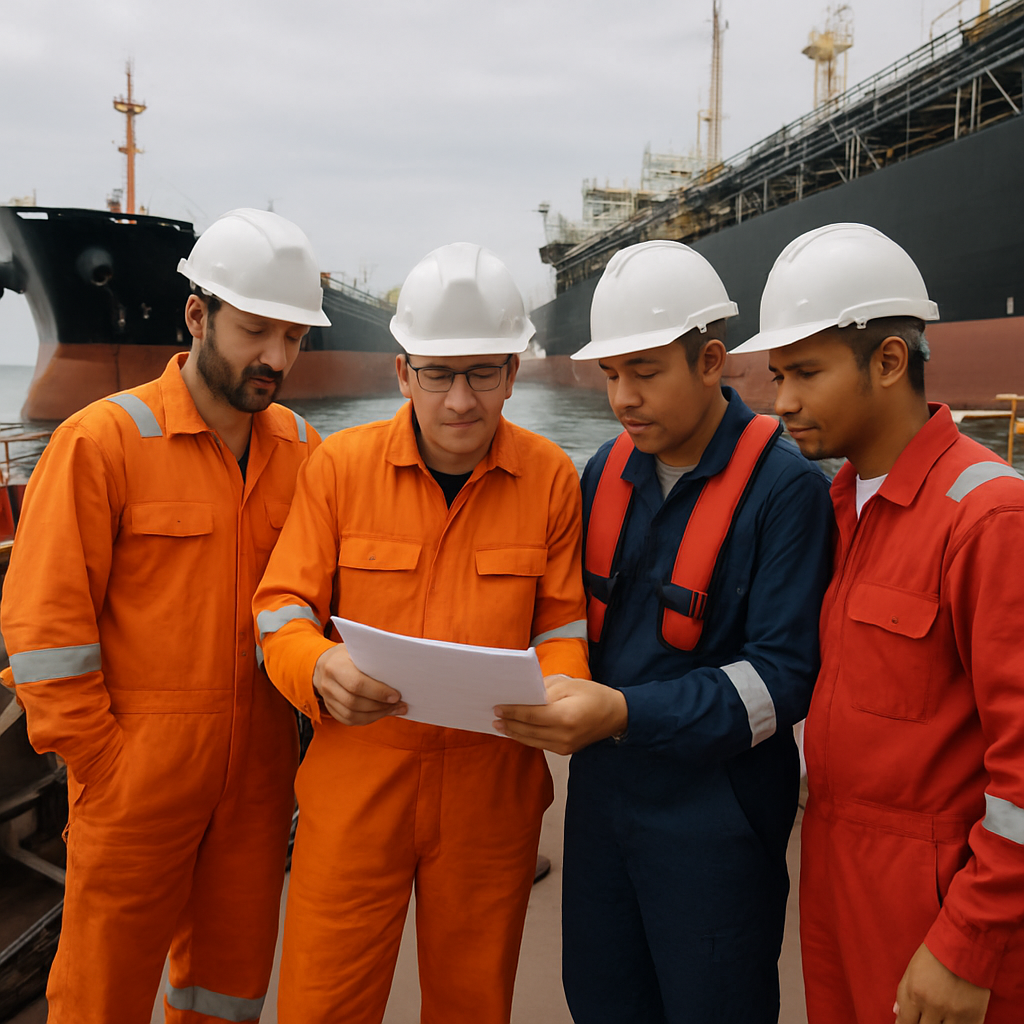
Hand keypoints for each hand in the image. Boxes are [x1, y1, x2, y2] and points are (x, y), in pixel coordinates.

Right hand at [312, 644, 405, 725]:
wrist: (323, 663)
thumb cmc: (346, 655)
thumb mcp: (357, 650)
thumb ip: (373, 660)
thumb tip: (399, 675)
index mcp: (335, 665)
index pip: (357, 684)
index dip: (378, 692)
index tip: (396, 696)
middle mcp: (328, 683)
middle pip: (354, 702)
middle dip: (380, 706)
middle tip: (399, 704)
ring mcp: (327, 698)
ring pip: (351, 715)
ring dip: (376, 715)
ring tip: (393, 709)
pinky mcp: (330, 707)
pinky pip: (348, 720)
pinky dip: (367, 719)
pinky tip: (380, 713)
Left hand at [493, 675, 627, 754]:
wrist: (617, 715)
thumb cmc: (594, 695)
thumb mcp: (569, 684)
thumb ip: (544, 690)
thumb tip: (524, 696)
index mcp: (564, 716)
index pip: (530, 715)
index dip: (512, 711)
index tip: (497, 707)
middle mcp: (563, 735)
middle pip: (528, 730)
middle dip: (509, 723)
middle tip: (494, 717)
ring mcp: (564, 746)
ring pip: (532, 741)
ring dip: (515, 733)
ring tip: (500, 725)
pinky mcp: (565, 750)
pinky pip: (540, 744)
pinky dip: (527, 737)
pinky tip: (518, 731)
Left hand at [894, 944, 990, 1023]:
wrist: (966, 944)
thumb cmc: (935, 954)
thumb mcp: (912, 969)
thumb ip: (903, 994)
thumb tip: (897, 1014)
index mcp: (915, 993)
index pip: (905, 1023)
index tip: (908, 1023)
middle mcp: (933, 1006)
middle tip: (925, 1017)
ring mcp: (954, 1014)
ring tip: (938, 1016)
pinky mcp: (974, 1017)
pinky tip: (953, 1020)